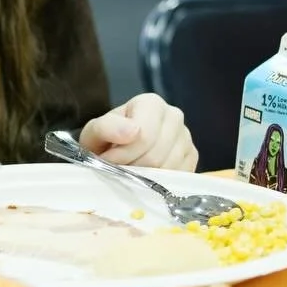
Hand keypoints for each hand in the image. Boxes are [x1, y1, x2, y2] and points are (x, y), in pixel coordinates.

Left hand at [80, 94, 196, 171]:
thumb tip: (133, 131)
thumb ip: (106, 128)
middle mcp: (174, 116)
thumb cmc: (106, 139)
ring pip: (167, 169)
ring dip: (144, 178)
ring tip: (131, 170)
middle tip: (118, 169)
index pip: (143, 137)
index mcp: (151, 104)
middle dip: (132, 168)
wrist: (116, 149)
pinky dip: (159, 183)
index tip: (108, 159)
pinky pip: (178, 178)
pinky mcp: (192, 157)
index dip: (123, 155)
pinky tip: (146, 176)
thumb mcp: (95, 132)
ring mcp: (186, 137)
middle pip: (156, 156)